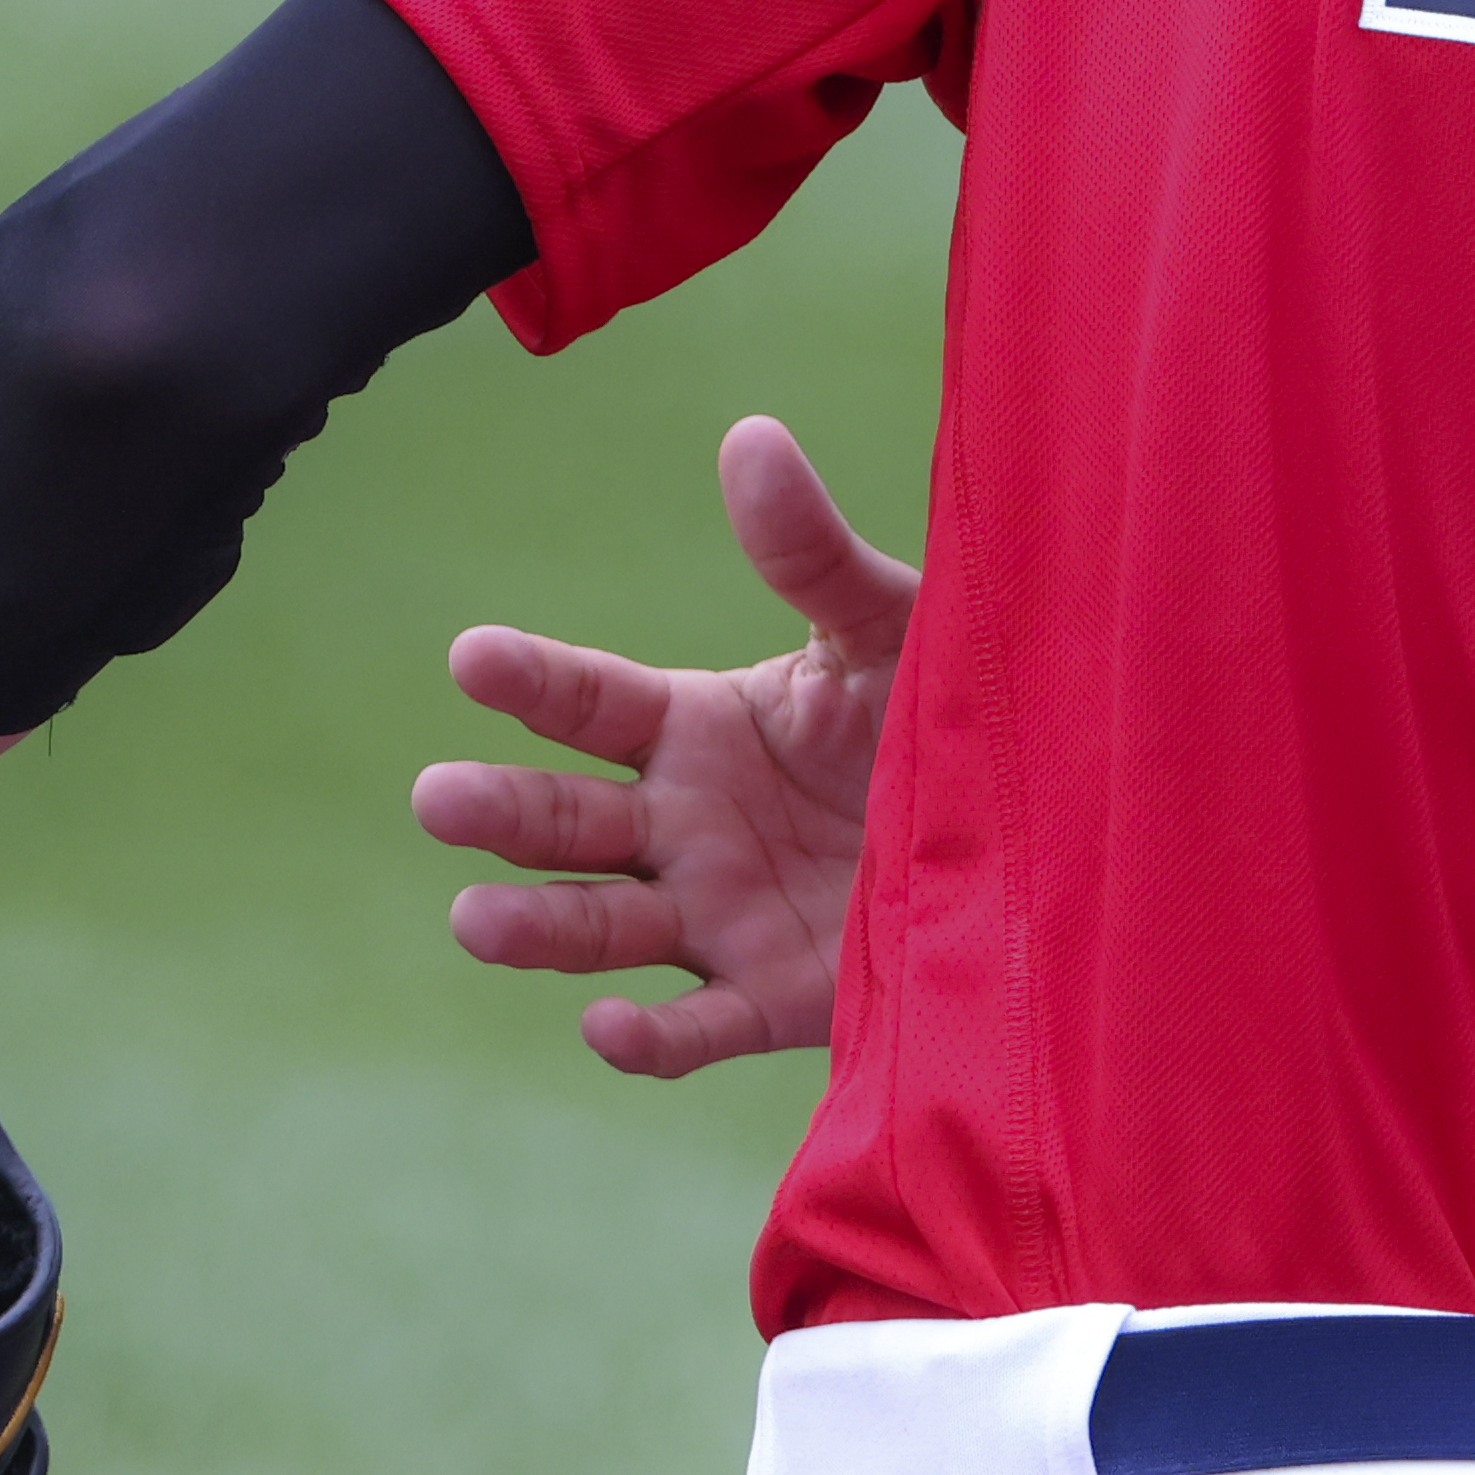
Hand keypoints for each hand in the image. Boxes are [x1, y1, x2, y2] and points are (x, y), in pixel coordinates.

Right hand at [410, 416, 916, 1079]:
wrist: (1036, 827)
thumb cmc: (943, 712)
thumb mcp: (883, 629)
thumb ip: (812, 553)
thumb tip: (750, 435)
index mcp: (693, 727)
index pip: (586, 702)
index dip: (530, 680)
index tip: (472, 655)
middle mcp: (681, 826)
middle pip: (565, 821)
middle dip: (499, 810)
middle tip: (438, 796)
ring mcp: (715, 916)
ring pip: (600, 928)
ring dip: (534, 926)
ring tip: (472, 918)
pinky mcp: (769, 997)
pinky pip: (695, 1027)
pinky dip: (646, 1039)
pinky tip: (608, 1029)